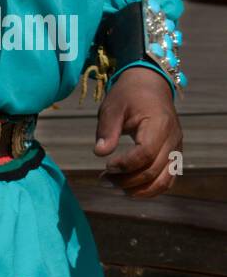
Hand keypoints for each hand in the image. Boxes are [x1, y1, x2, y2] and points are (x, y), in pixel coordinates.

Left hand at [94, 66, 181, 197]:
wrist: (150, 86)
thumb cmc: (128, 96)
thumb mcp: (112, 108)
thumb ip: (107, 130)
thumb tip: (99, 153)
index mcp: (158, 124)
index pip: (146, 153)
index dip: (125, 164)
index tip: (106, 166)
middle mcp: (172, 139)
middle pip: (154, 171)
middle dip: (126, 181)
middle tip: (103, 180)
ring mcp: (176, 149)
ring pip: (164, 181)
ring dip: (138, 190)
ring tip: (113, 187)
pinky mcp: (174, 156)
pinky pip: (167, 180)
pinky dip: (149, 189)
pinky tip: (128, 188)